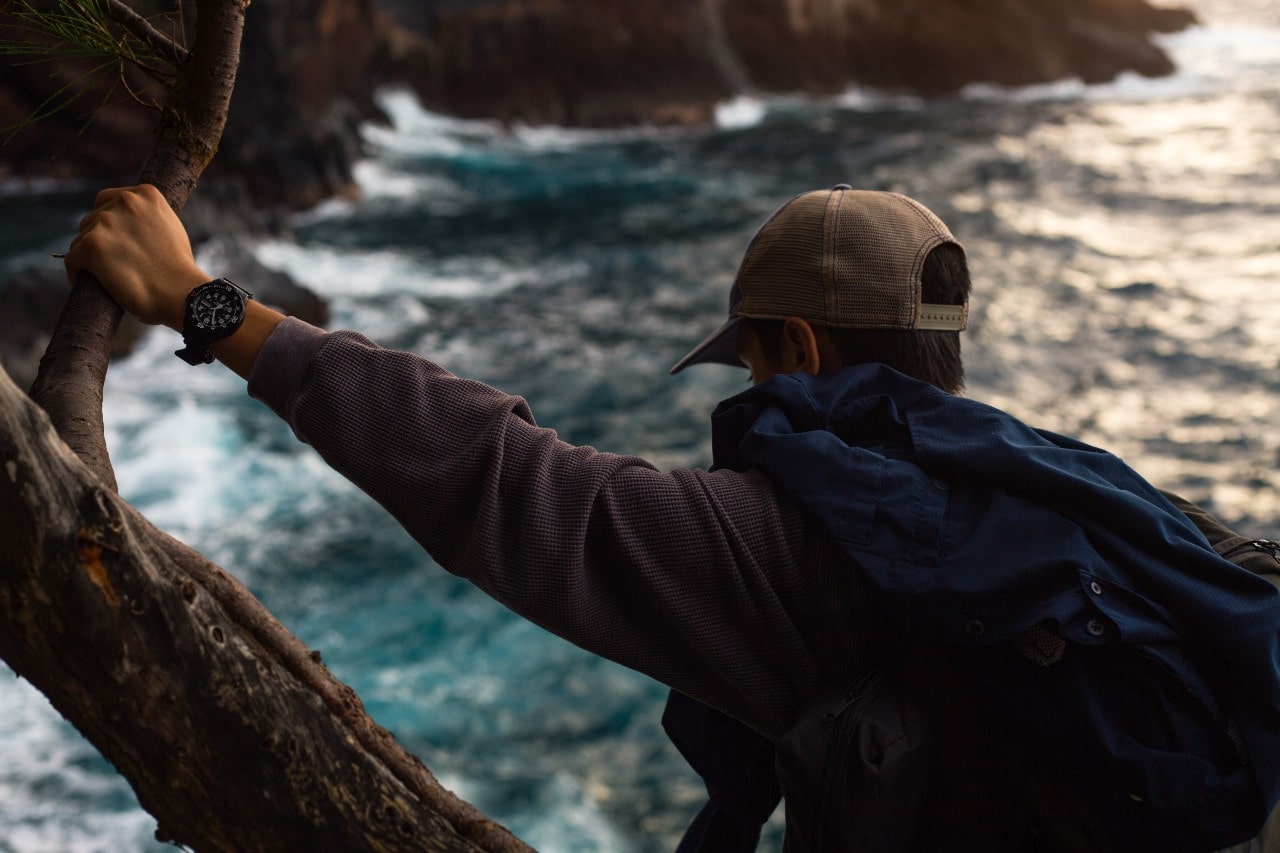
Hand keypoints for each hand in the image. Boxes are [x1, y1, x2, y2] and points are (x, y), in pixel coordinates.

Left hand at [63, 184, 209, 329]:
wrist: (181, 293)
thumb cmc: (178, 269)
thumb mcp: (169, 227)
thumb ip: (147, 217)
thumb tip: (127, 224)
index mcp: (146, 193)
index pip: (108, 199)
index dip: (110, 221)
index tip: (115, 239)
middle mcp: (125, 202)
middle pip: (92, 218)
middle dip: (99, 238)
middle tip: (112, 261)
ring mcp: (106, 223)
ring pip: (80, 239)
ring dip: (88, 256)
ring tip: (105, 275)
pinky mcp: (92, 246)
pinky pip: (71, 259)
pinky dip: (76, 272)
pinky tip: (85, 282)